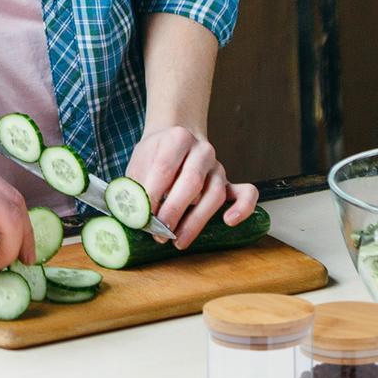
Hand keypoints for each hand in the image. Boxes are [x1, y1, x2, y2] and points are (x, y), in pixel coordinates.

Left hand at [125, 126, 258, 248]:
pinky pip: (246, 193)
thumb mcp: (139, 162)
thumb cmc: (155, 155)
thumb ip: (135, 185)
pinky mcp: (228, 182)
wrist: (175, 136)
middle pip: (191, 182)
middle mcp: (202, 150)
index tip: (142, 216)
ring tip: (178, 240)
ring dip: (196, 221)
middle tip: (158, 233)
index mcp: (178, 138)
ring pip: (215, 194)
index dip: (152, 195)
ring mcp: (218, 166)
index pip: (164, 168)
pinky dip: (243, 208)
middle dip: (173, 212)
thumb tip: (130, 216)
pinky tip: (229, 222)